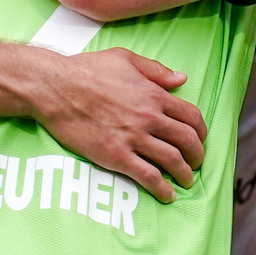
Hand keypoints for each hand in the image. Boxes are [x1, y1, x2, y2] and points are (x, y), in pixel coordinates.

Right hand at [27, 46, 202, 197]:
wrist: (54, 88)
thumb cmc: (86, 70)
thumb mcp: (124, 59)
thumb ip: (155, 70)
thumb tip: (181, 79)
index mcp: (153, 94)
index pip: (191, 116)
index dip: (201, 131)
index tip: (199, 139)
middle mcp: (149, 117)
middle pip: (188, 140)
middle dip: (198, 155)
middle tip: (196, 163)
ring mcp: (133, 137)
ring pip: (173, 160)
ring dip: (185, 174)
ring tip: (186, 181)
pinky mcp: (116, 155)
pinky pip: (148, 176)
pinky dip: (162, 189)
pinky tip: (167, 195)